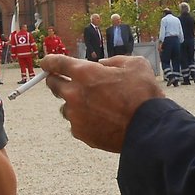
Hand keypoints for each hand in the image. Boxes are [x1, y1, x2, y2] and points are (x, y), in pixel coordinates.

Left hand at [39, 54, 163, 152]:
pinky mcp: (80, 133)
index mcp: (84, 73)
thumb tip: (102, 65)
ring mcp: (75, 115)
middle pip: (53, 85)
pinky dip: (84, 121)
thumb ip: (113, 62)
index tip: (46, 63)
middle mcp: (74, 93)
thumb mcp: (134, 65)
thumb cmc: (143, 94)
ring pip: (65, 107)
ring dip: (74, 104)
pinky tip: (100, 121)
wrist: (148, 128)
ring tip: (94, 106)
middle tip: (65, 81)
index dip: (49, 61)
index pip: (56, 63)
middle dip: (57, 81)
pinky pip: (76, 124)